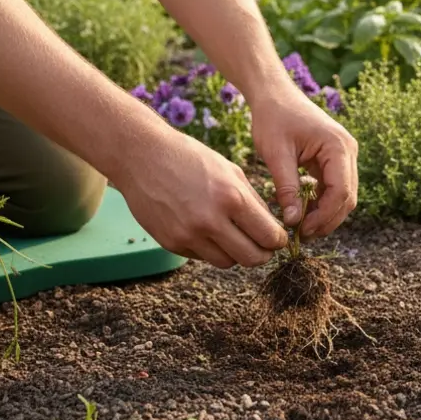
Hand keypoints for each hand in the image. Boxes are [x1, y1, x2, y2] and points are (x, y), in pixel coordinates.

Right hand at [112, 128, 287, 268]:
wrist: (142, 156)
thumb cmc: (190, 157)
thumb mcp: (230, 170)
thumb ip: (253, 200)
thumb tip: (272, 227)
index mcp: (231, 198)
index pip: (268, 235)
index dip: (278, 241)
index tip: (277, 239)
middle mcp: (211, 220)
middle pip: (251, 258)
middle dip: (263, 255)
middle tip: (263, 248)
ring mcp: (189, 235)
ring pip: (227, 262)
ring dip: (235, 253)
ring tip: (234, 236)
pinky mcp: (171, 243)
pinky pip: (202, 257)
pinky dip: (210, 248)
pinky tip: (207, 230)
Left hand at [249, 86, 358, 239]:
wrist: (274, 94)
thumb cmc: (273, 118)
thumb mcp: (276, 155)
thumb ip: (287, 189)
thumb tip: (292, 222)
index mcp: (338, 147)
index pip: (341, 192)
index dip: (324, 216)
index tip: (302, 231)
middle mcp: (348, 151)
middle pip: (347, 197)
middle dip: (327, 219)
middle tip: (301, 236)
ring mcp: (344, 155)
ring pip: (343, 195)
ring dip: (325, 214)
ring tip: (301, 228)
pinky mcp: (335, 159)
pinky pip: (334, 187)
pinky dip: (321, 202)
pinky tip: (302, 212)